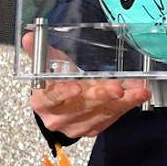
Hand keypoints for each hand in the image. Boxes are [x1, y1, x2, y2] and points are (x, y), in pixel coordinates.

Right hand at [22, 32, 150, 137]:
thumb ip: (39, 51)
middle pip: (80, 106)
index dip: (64, 93)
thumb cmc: (54, 80)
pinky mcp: (92, 129)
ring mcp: (75, 126)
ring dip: (121, 102)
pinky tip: (137, 95)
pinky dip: (126, 106)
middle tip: (117, 87)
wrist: (60, 103)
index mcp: (43, 101)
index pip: (51, 98)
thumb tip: (29, 36)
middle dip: (101, 96)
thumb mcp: (47, 63)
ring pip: (99, 114)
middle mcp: (57, 118)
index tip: (77, 86)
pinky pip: (110, 118)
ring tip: (137, 90)